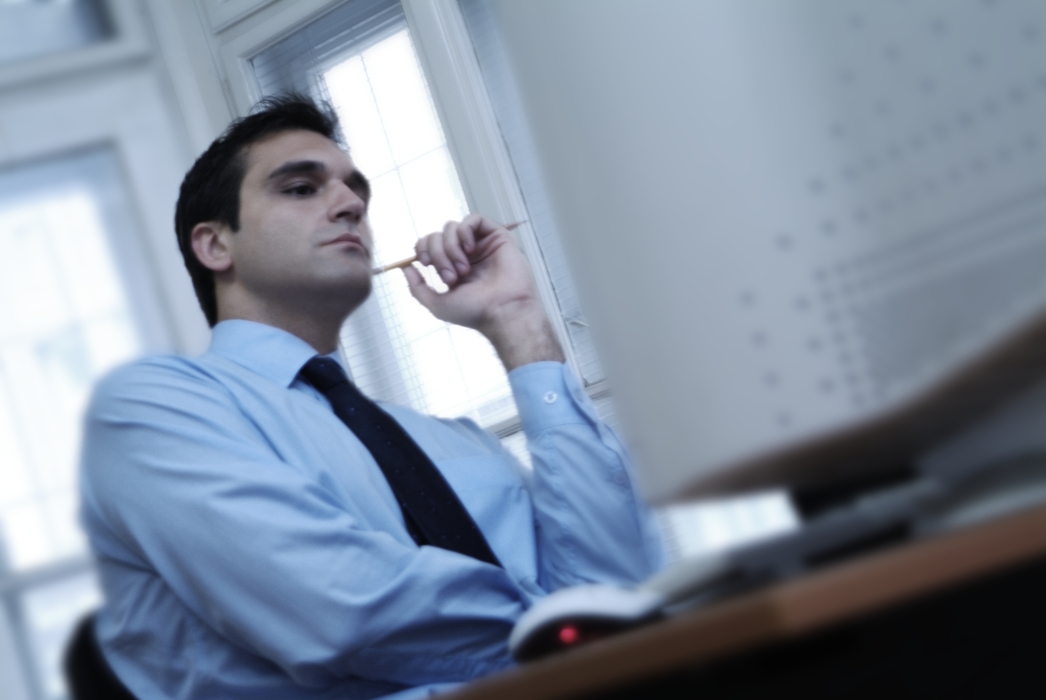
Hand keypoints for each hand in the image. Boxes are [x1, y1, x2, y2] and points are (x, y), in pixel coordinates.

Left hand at [403, 214, 564, 369]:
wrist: (502, 312)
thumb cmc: (474, 312)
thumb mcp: (436, 304)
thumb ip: (416, 287)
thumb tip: (405, 267)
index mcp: (452, 267)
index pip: (429, 245)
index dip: (423, 249)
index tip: (426, 264)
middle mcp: (466, 254)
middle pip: (437, 235)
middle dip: (438, 254)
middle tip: (451, 277)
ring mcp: (481, 245)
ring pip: (452, 227)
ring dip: (451, 247)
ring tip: (464, 269)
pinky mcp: (497, 236)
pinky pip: (474, 219)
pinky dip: (465, 231)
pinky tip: (470, 249)